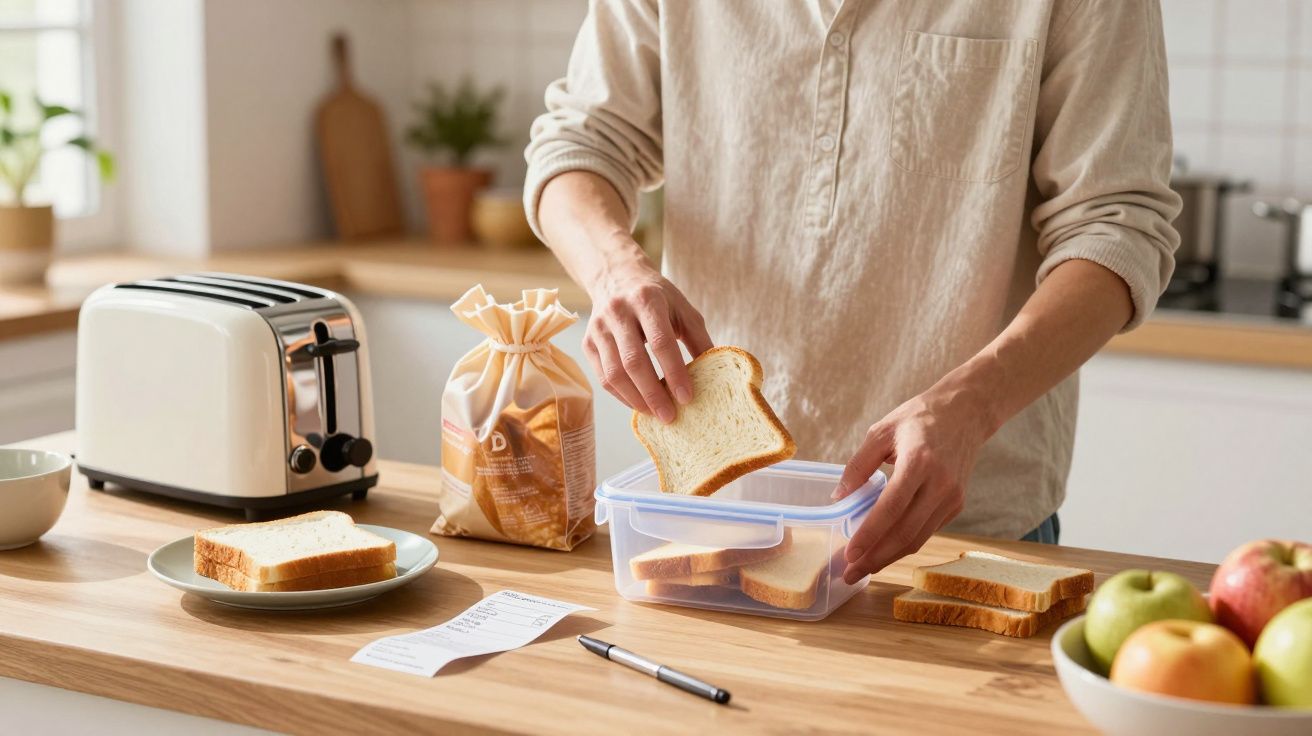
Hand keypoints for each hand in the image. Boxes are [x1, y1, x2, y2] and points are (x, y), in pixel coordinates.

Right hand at [582, 258, 712, 422]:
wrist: (616, 277)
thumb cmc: (656, 297)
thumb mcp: (682, 308)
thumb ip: (699, 338)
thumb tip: (713, 372)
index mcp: (647, 300)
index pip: (660, 341)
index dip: (674, 372)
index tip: (687, 397)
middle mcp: (618, 312)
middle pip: (634, 361)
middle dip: (653, 393)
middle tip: (669, 416)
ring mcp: (599, 328)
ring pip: (614, 373)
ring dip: (635, 399)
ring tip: (655, 414)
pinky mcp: (588, 342)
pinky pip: (603, 377)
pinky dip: (621, 395)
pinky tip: (638, 404)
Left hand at [832, 382, 997, 583]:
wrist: (966, 412)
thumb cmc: (919, 418)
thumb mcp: (881, 432)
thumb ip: (858, 466)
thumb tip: (838, 498)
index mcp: (919, 462)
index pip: (891, 508)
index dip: (870, 534)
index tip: (849, 553)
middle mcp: (940, 484)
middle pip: (906, 533)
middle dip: (875, 558)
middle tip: (849, 574)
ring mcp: (952, 497)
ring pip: (918, 538)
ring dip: (888, 557)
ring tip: (861, 569)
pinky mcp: (956, 504)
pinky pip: (926, 530)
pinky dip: (903, 543)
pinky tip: (882, 550)